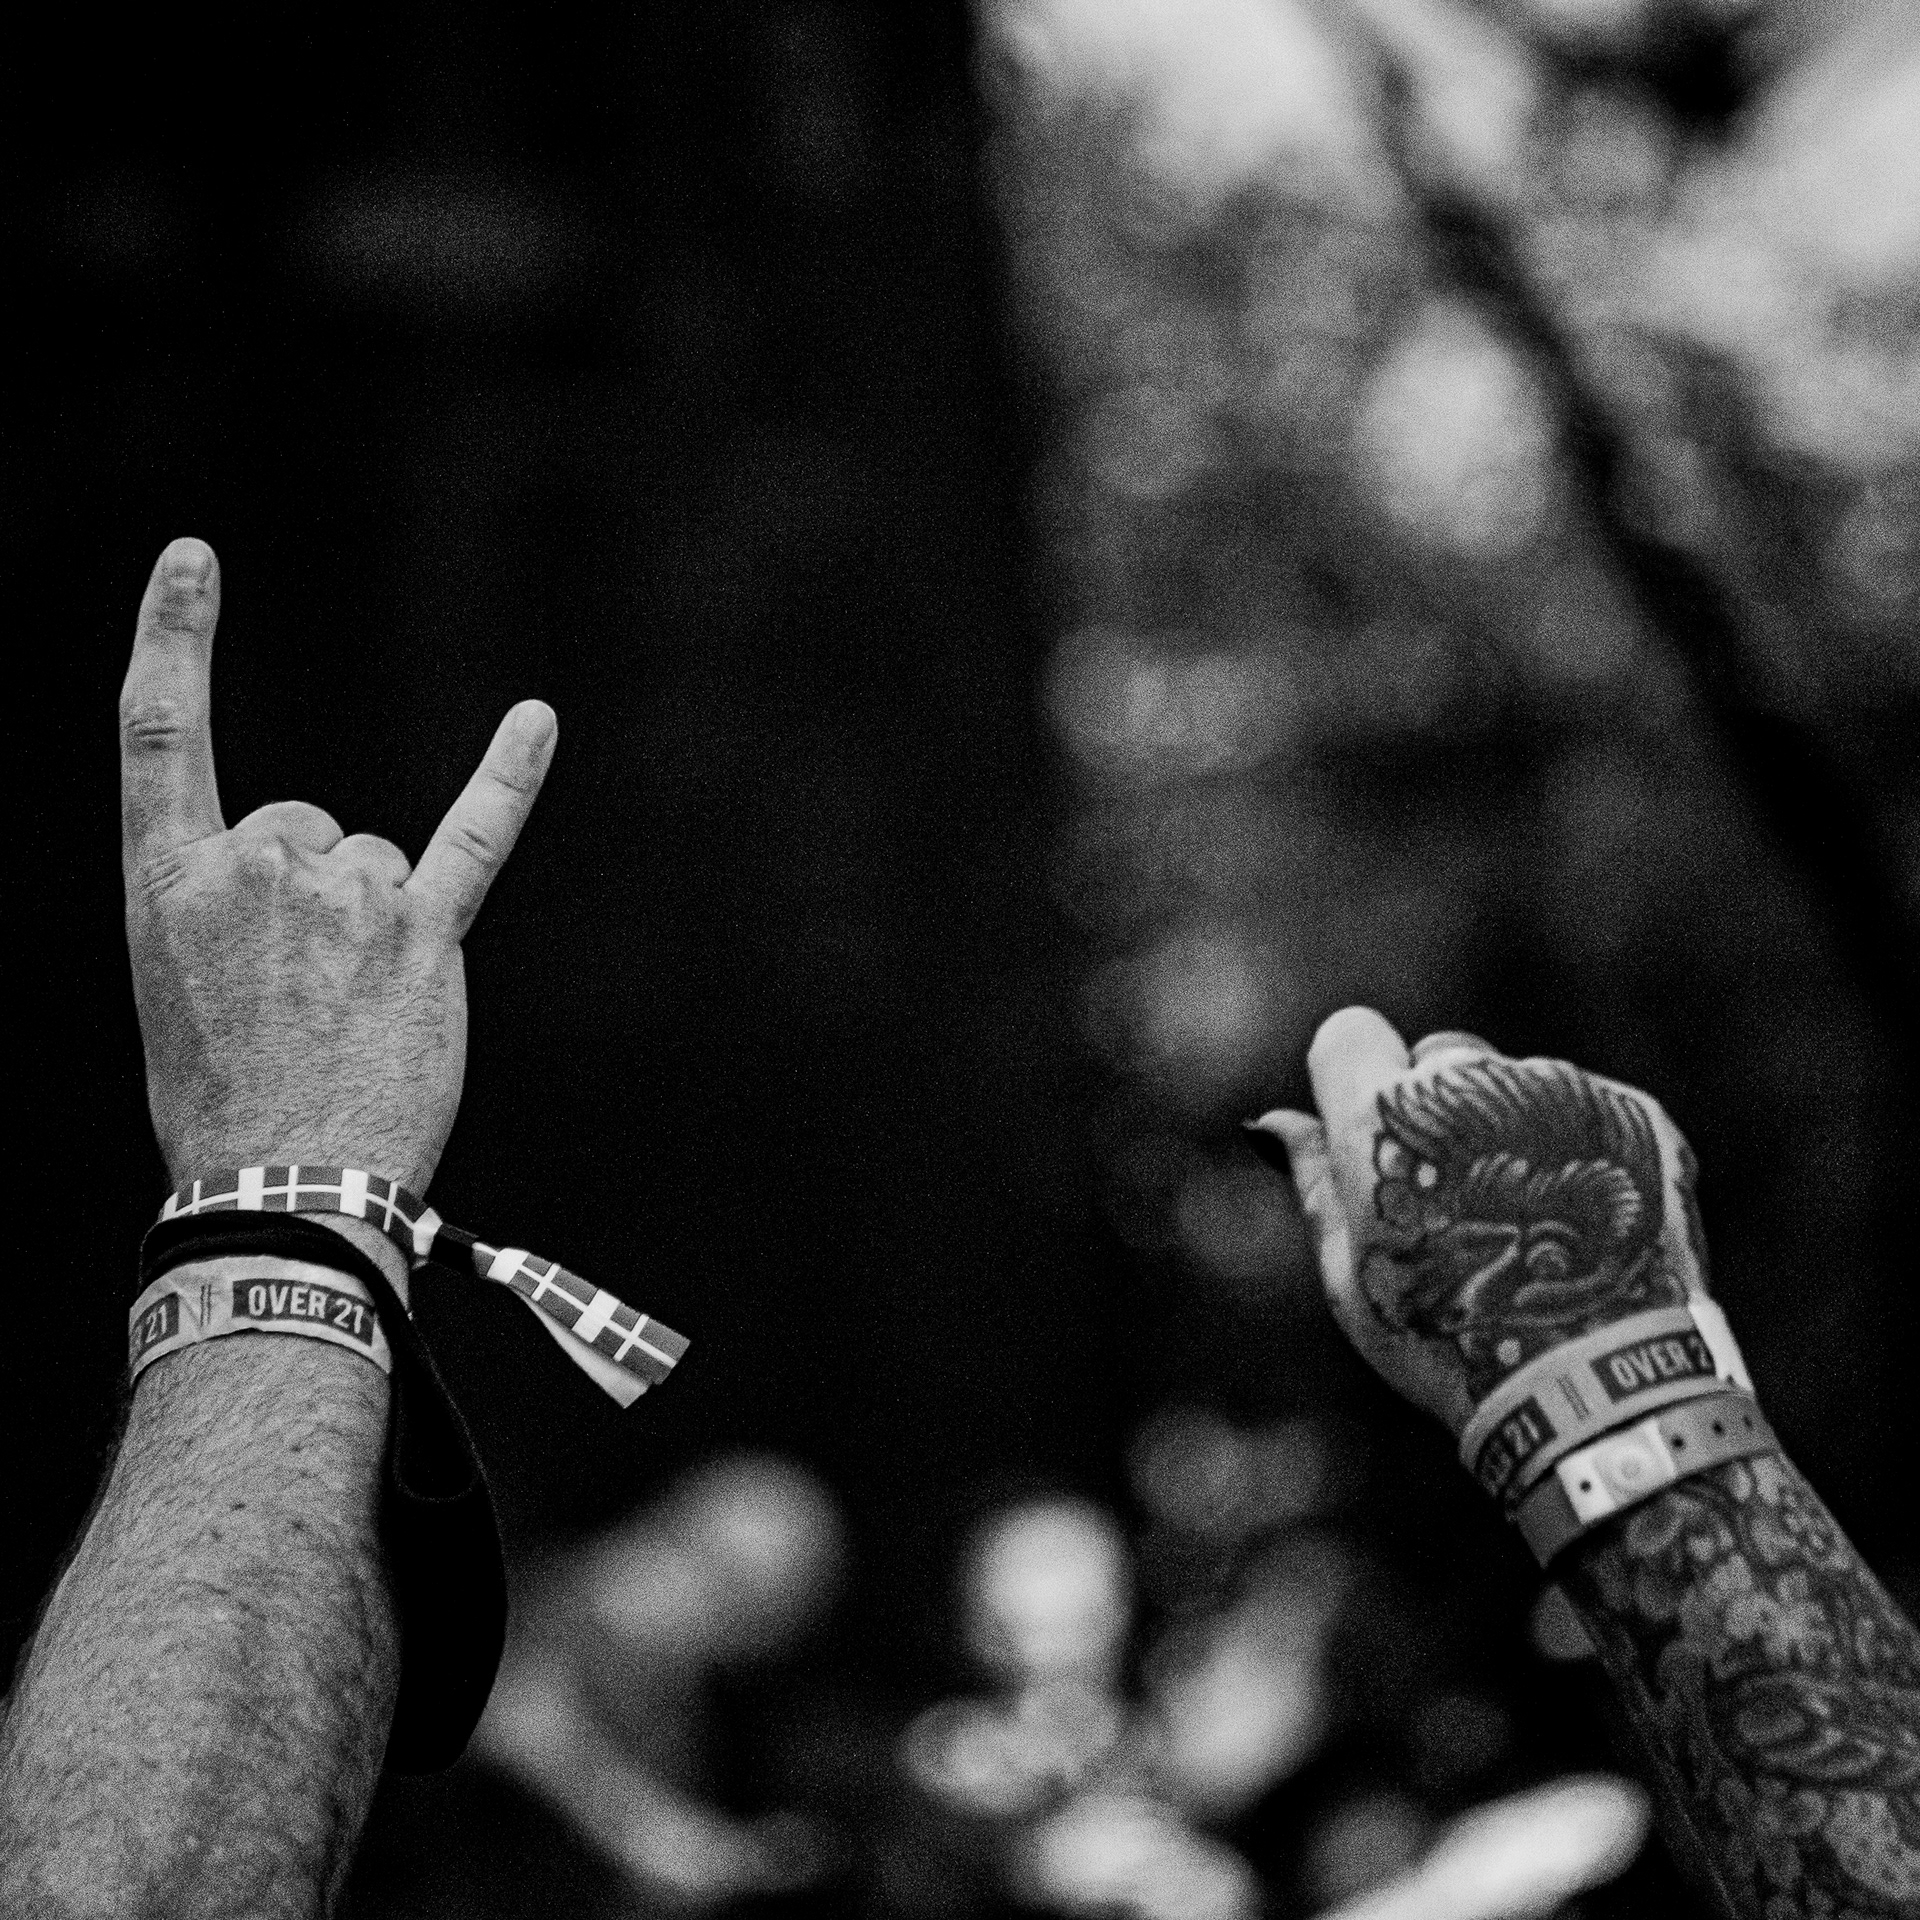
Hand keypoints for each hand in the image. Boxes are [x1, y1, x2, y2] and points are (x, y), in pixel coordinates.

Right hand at [120, 537, 556, 1198]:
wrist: (282, 1183)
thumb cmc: (222, 1097)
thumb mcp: (174, 984)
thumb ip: (221, 904)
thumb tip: (290, 879)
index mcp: (169, 880)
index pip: (159, 729)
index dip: (174, 636)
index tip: (194, 559)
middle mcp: (255, 866)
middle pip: (307, 825)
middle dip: (313, 898)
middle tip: (303, 994)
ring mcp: (347, 896)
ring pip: (378, 861)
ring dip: (377, 923)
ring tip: (353, 1008)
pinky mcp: (426, 932)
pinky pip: (475, 837)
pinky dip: (510, 778)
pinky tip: (536, 721)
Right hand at [1250, 1008, 1713, 1434]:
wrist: (1600, 1389)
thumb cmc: (1450, 1341)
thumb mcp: (1352, 1275)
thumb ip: (1315, 1181)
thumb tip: (1275, 1123)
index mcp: (1386, 1114)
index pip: (1349, 1034)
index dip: (1353, 1083)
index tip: (1373, 1138)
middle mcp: (1473, 1080)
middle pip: (1438, 1059)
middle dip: (1438, 1111)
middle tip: (1456, 1204)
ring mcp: (1562, 1090)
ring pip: (1516, 1086)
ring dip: (1511, 1131)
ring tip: (1531, 1231)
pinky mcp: (1634, 1113)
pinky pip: (1585, 1109)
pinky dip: (1577, 1152)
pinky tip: (1582, 1229)